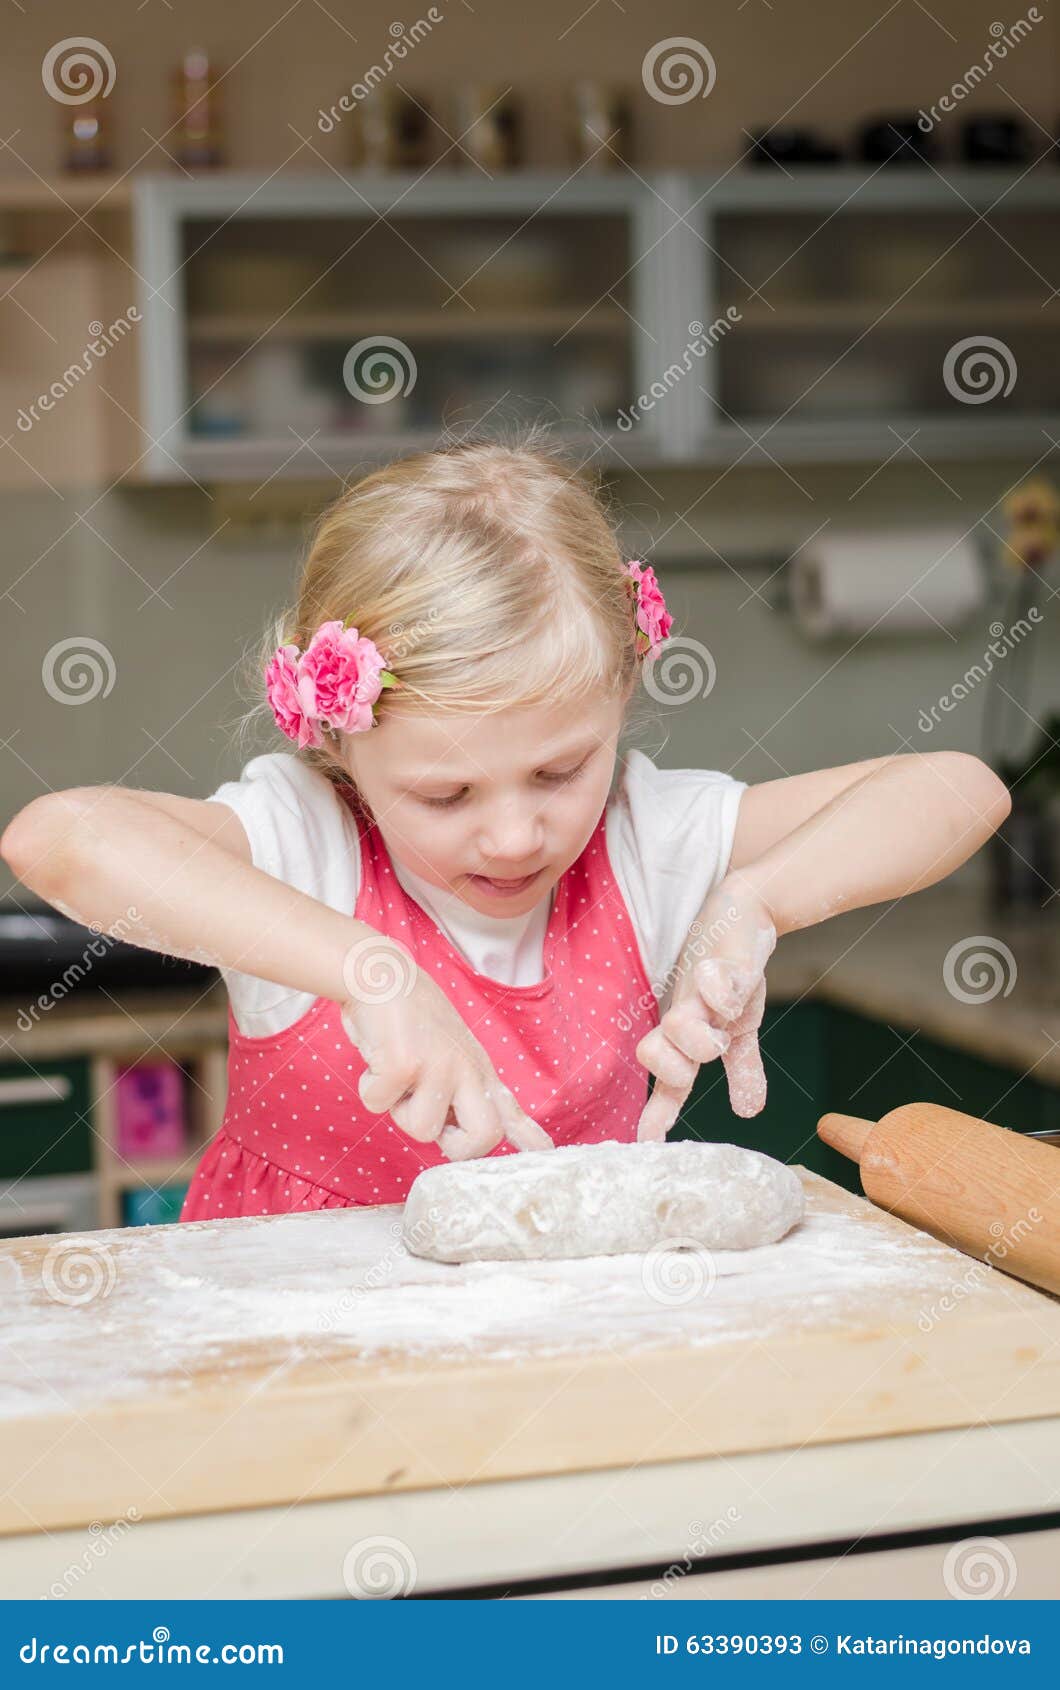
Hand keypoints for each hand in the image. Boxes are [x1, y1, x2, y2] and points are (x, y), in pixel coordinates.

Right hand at [339, 932, 553, 1160]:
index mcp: (479, 1068)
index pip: (511, 1110)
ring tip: (397, 1070)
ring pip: (421, 1130)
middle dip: (457, 1148)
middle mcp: (468, 1069)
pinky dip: (369, 1087)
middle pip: (485, 1137)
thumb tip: (462, 1135)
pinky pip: (378, 1105)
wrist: (381, 973)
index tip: (545, 1150)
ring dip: (397, 1108)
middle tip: (435, 1129)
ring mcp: (440, 1067)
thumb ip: (463, 1089)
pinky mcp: (405, 1065)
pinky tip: (378, 1055)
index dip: (529, 1137)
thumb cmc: (409, 1016)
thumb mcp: (452, 1050)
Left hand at [635, 876, 775, 1140]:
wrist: (745, 914)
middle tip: (711, 1052)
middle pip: (657, 1056)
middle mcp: (685, 1013)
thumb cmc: (733, 971)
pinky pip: (715, 981)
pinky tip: (728, 990)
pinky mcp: (722, 960)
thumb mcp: (742, 1025)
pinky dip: (721, 991)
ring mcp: (698, 988)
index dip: (657, 1112)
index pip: (667, 1081)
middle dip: (680, 1067)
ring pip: (679, 1024)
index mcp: (689, 1035)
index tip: (648, 1143)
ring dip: (701, 1036)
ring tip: (724, 1023)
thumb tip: (749, 1111)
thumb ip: (741, 1068)